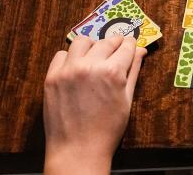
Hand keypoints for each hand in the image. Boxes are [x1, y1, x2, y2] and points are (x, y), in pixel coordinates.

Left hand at [43, 35, 145, 174]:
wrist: (77, 150)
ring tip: (95, 55)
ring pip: (82, 42)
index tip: (131, 44)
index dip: (131, 44)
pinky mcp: (51, 77)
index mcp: (113, 72)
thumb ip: (133, 71)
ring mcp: (68, 71)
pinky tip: (77, 66)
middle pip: (106, 42)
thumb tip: (141, 51)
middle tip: (116, 50)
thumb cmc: (106, 130)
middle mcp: (90, 66)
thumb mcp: (127, 99)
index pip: (126, 46)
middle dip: (115, 43)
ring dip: (92, 45)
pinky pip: (61, 55)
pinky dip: (70, 56)